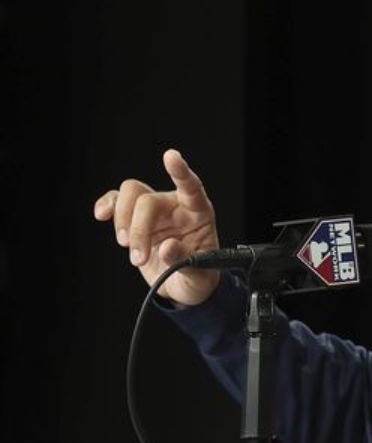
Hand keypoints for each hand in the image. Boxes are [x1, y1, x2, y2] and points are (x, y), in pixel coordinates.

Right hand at [93, 149, 219, 305]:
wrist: (182, 286)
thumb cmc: (197, 277)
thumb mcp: (199, 277)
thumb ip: (186, 262)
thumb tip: (168, 247)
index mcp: (198, 213)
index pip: (191, 187)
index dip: (181, 172)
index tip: (170, 156)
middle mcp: (175, 206)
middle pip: (148, 200)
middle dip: (137, 229)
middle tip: (138, 257)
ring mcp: (154, 211)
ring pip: (129, 195)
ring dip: (122, 222)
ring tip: (128, 249)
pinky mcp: (134, 218)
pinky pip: (115, 201)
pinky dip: (106, 205)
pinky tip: (101, 215)